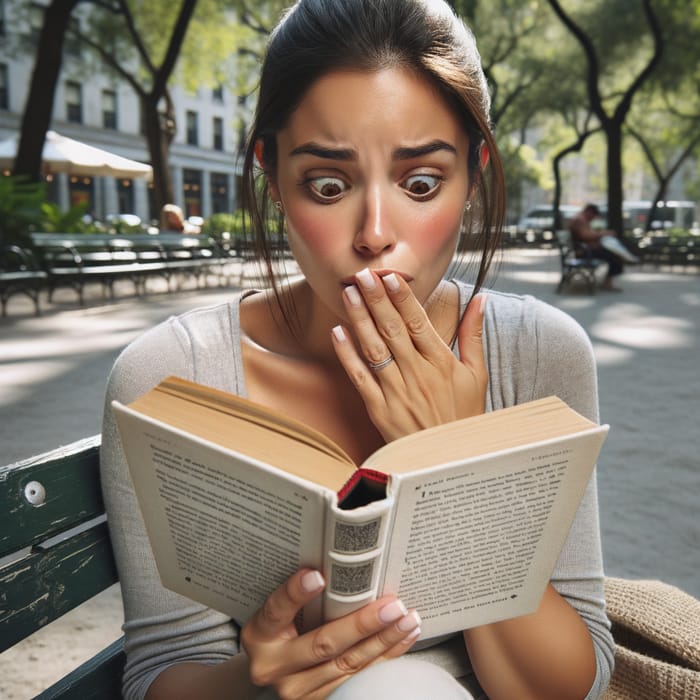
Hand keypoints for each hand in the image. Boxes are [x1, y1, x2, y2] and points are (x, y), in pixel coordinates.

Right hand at [241, 569, 420, 699]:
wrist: (270, 671)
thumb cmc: (278, 631)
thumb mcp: (276, 614)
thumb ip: (298, 596)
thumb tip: (340, 565)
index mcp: (260, 634)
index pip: (277, 610)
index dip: (296, 593)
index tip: (317, 576)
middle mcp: (274, 666)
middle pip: (323, 644)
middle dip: (362, 624)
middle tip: (391, 606)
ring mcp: (297, 690)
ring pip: (347, 665)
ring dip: (384, 641)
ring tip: (406, 619)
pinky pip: (358, 680)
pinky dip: (385, 658)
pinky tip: (401, 639)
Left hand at [331, 269, 487, 441]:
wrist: (450, 459)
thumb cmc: (463, 415)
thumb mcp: (477, 374)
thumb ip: (474, 335)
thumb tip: (481, 299)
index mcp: (441, 362)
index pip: (419, 323)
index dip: (403, 298)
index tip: (391, 277)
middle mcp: (417, 374)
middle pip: (393, 330)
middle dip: (376, 300)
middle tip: (363, 275)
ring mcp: (397, 392)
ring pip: (375, 348)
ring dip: (360, 319)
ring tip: (349, 294)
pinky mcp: (380, 409)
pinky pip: (360, 377)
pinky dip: (348, 355)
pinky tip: (338, 333)